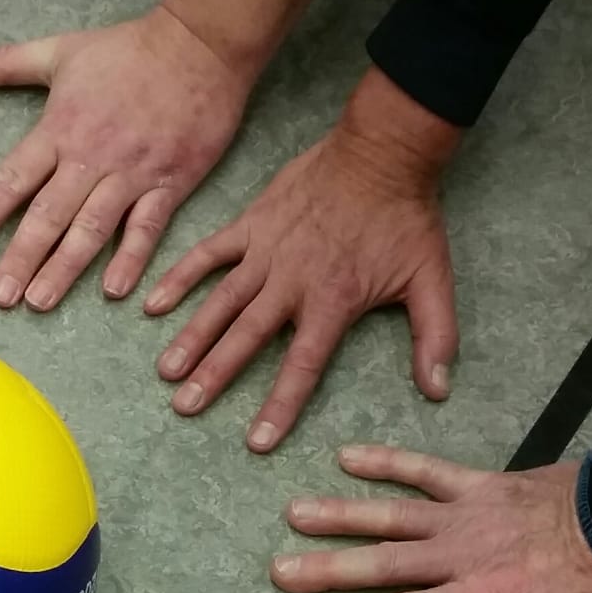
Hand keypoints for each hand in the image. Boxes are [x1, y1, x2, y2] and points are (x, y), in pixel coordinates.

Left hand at [0, 7, 248, 310]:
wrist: (201, 43)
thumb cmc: (128, 49)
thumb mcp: (60, 51)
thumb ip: (4, 64)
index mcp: (59, 128)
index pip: (12, 180)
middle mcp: (91, 156)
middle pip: (48, 215)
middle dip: (21, 257)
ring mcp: (131, 173)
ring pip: (91, 228)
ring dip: (64, 268)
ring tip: (39, 302)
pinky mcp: (169, 183)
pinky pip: (147, 227)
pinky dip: (132, 258)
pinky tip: (114, 289)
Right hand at [146, 67, 460, 451]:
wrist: (384, 151)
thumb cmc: (406, 218)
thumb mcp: (432, 279)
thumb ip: (435, 337)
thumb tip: (439, 390)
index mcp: (332, 301)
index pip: (301, 365)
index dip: (279, 405)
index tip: (256, 441)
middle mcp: (292, 282)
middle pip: (246, 337)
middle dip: (214, 375)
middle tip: (185, 406)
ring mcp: (266, 252)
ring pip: (221, 301)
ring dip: (192, 336)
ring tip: (166, 370)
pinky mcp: (251, 224)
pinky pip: (209, 253)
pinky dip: (180, 277)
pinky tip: (152, 304)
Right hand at [271, 445, 591, 592]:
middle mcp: (464, 555)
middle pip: (384, 564)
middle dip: (328, 569)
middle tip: (279, 570)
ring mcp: (468, 514)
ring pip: (393, 514)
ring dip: (342, 514)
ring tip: (295, 513)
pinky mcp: (481, 483)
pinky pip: (426, 470)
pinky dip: (387, 462)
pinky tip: (347, 457)